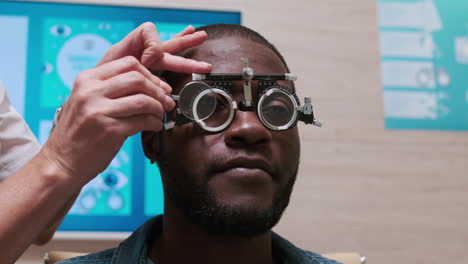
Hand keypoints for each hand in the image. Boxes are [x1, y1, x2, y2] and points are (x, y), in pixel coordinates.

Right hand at [41, 23, 210, 184]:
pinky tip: (154, 126)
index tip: (159, 86)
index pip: (128, 63)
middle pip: (137, 78)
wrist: (61, 162)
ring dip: (158, 108)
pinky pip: (143, 121)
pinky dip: (154, 123)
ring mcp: (99, 111)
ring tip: (160, 115)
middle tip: (166, 101)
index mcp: (86, 79)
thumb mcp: (85, 100)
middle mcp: (90, 91)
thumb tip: (147, 81)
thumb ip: (108, 87)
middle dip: (158, 90)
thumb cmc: (79, 132)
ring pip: (143, 99)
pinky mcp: (109, 130)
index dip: (150, 73)